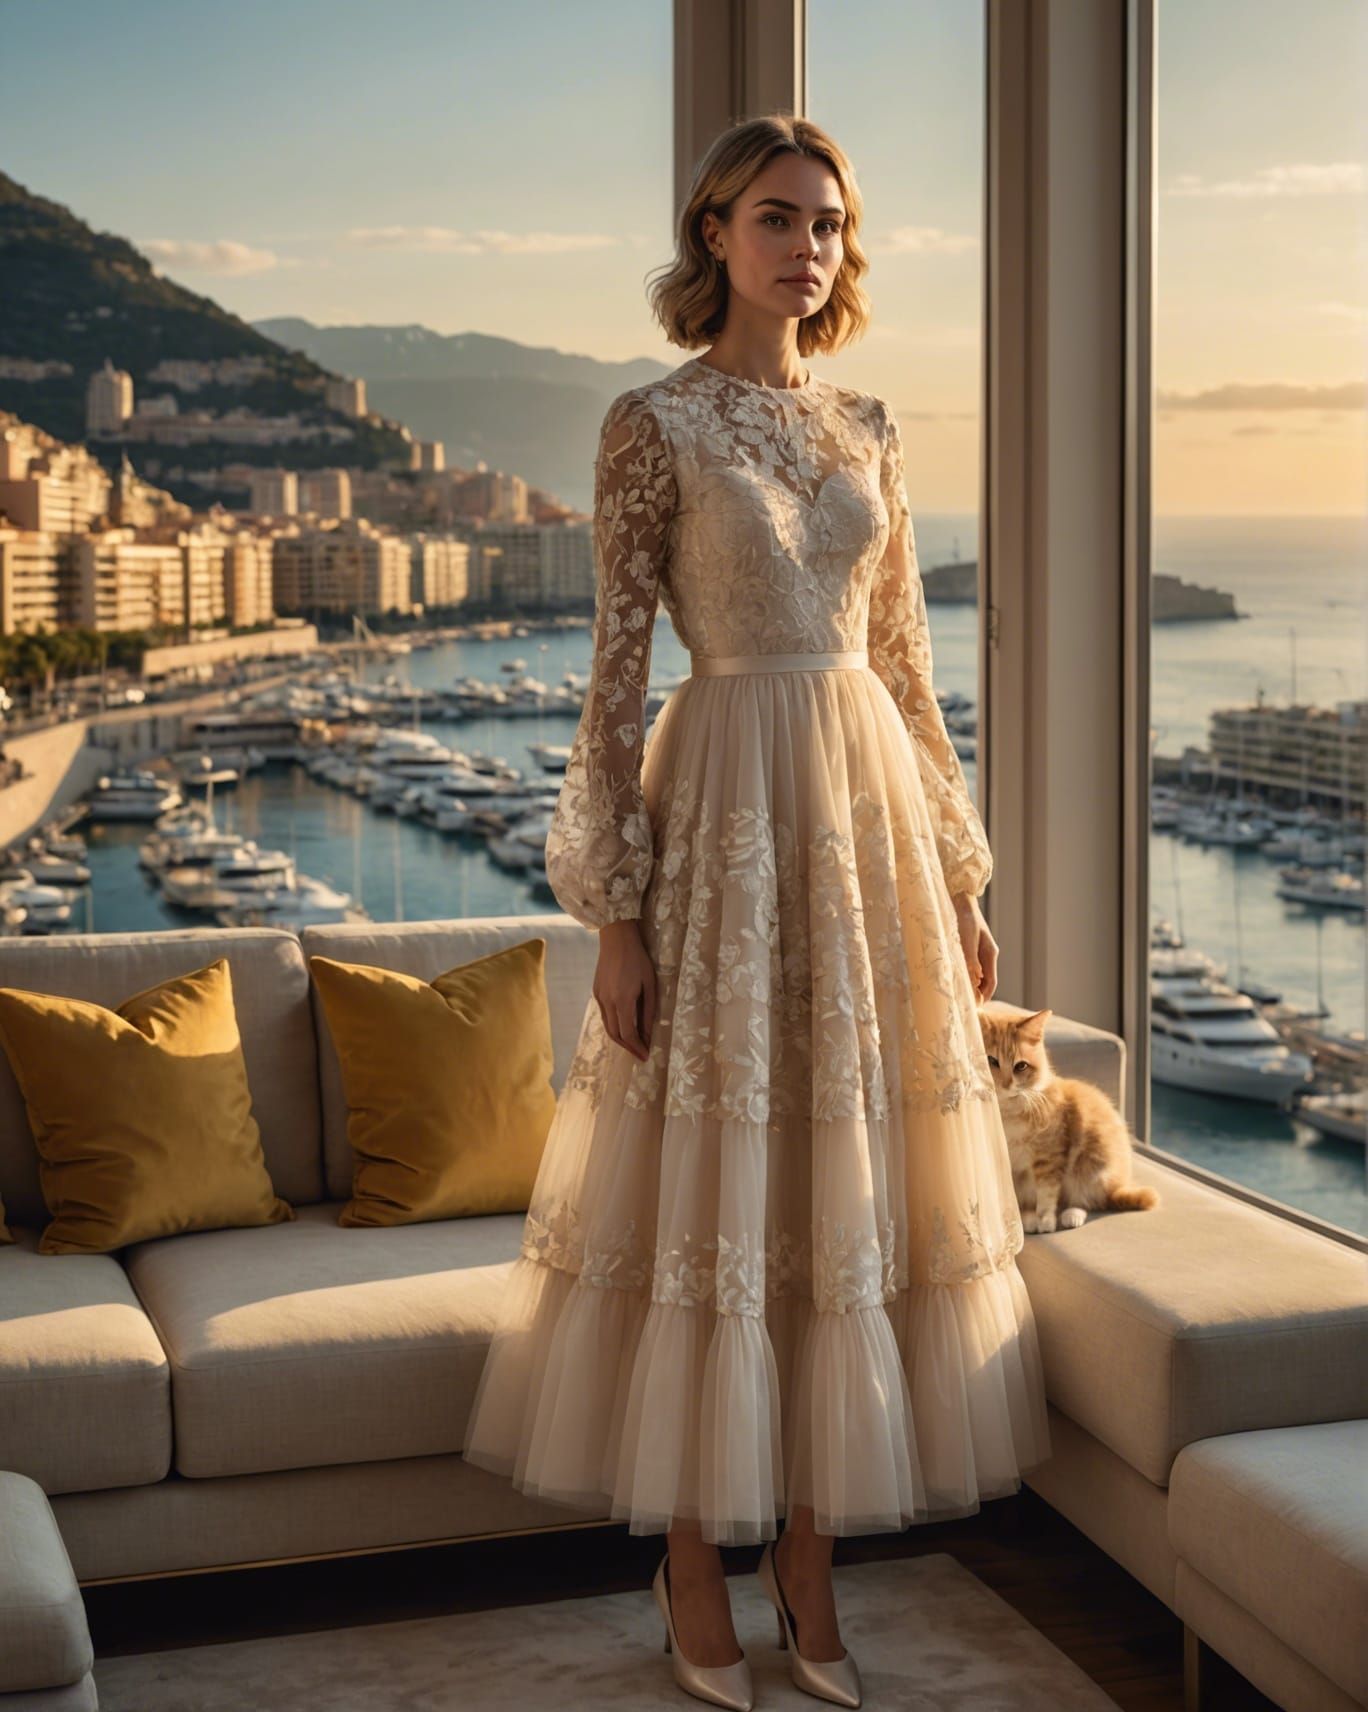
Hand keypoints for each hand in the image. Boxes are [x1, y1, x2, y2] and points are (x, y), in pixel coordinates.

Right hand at [594, 918, 656, 1059]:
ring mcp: (599, 997)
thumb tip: (647, 1034)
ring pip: (608, 1027)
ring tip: (634, 1043)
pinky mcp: (596, 992)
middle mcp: (608, 1002)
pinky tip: (624, 1024)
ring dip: (620, 1039)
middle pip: (615, 1035)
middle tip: (641, 1053)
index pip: (628, 1033)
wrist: (617, 939)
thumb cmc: (639, 960)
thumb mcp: (650, 985)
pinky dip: (614, 1025)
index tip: (646, 1055)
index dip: (637, 1048)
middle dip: (628, 1047)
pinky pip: (605, 1015)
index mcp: (623, 1000)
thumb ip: (648, 1011)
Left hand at [952, 892, 997, 1002]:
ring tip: (956, 997)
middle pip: (984, 982)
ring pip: (976, 977)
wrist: (960, 900)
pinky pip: (968, 969)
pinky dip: (963, 977)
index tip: (973, 1008)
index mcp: (990, 954)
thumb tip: (976, 979)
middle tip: (962, 1007)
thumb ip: (971, 959)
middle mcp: (986, 956)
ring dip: (969, 987)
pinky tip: (952, 981)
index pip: (991, 983)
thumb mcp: (968, 939)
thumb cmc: (964, 918)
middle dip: (976, 995)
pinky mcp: (969, 950)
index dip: (983, 998)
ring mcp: (978, 953)